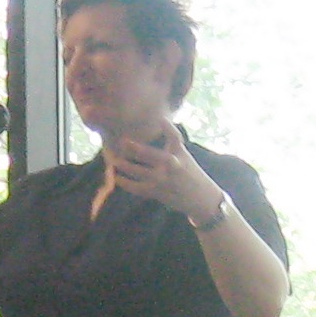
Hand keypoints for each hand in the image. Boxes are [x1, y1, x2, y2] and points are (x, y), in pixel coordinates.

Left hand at [105, 124, 222, 221]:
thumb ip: (171, 144)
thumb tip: (157, 124)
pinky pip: (139, 188)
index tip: (160, 118)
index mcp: (180, 154)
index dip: (168, 127)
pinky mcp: (158, 192)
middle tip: (124, 142)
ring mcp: (165, 180)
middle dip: (138, 149)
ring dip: (126, 167)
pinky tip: (117, 177)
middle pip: (155, 156)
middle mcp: (173, 166)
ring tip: (113, 160)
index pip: (175, 138)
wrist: (201, 198)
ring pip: (142, 173)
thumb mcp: (184, 156)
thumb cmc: (189, 173)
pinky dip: (126, 183)